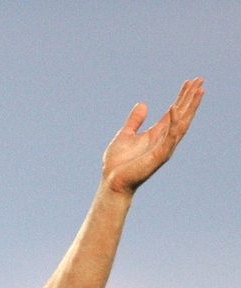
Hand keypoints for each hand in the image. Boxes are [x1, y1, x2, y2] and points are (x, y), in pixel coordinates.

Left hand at [102, 78, 203, 194]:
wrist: (112, 182)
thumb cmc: (118, 163)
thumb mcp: (125, 135)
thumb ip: (134, 121)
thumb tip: (143, 104)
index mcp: (156, 134)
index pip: (174, 113)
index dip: (182, 97)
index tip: (189, 82)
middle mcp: (163, 140)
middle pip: (182, 114)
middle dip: (191, 98)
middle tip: (200, 80)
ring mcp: (163, 147)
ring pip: (182, 124)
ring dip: (190, 107)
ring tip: (198, 90)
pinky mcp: (159, 155)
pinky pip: (169, 136)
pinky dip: (173, 122)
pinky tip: (174, 108)